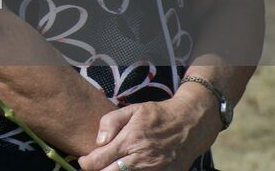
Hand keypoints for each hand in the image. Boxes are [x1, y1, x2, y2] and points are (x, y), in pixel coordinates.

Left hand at [78, 93, 215, 170]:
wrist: (190, 124)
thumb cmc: (157, 115)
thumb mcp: (132, 110)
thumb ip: (110, 122)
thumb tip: (99, 141)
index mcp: (130, 141)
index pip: (98, 161)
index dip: (86, 163)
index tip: (84, 160)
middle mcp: (141, 160)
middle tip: (96, 165)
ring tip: (112, 166)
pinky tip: (129, 168)